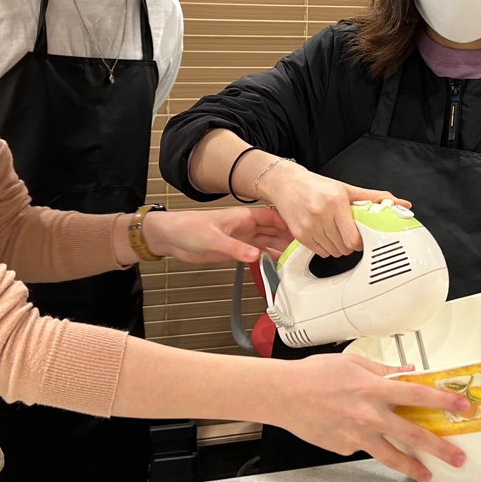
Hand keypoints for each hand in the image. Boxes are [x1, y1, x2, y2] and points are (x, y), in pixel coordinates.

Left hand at [142, 206, 291, 264]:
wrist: (171, 238)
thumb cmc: (188, 228)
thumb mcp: (213, 238)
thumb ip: (235, 248)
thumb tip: (256, 256)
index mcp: (243, 216)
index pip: (273, 217)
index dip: (289, 223)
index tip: (306, 231)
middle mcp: (246, 226)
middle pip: (274, 230)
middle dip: (291, 237)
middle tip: (309, 248)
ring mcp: (241, 239)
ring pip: (268, 242)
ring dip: (282, 248)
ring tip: (299, 258)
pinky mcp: (235, 251)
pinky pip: (257, 254)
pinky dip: (268, 259)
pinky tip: (279, 264)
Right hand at [260, 162, 409, 256]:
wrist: (286, 183)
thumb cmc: (317, 186)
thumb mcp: (346, 189)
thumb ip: (374, 197)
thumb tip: (401, 204)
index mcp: (336, 202)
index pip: (353, 238)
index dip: (360, 241)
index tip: (361, 236)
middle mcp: (321, 214)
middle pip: (344, 248)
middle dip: (350, 244)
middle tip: (348, 232)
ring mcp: (309, 225)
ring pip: (333, 252)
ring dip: (338, 247)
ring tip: (335, 232)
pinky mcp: (299, 234)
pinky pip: (320, 252)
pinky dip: (325, 248)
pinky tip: (324, 234)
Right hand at [273, 354, 467, 481]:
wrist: (284, 395)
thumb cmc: (315, 374)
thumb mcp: (352, 362)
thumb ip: (383, 370)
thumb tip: (406, 372)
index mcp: (374, 390)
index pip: (418, 396)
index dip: (444, 401)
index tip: (463, 407)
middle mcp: (370, 416)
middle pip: (413, 435)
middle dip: (440, 448)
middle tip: (458, 457)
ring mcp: (357, 436)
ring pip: (392, 457)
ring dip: (414, 467)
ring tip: (428, 474)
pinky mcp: (344, 448)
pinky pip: (363, 447)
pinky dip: (368, 443)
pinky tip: (359, 435)